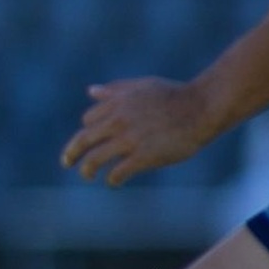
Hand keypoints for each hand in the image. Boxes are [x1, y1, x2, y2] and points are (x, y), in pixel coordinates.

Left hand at [60, 76, 213, 185]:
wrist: (202, 107)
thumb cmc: (174, 96)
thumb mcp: (141, 86)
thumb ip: (115, 90)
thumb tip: (91, 91)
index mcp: (116, 104)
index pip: (88, 120)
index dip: (88, 130)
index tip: (90, 140)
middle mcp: (118, 121)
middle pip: (84, 140)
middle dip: (71, 153)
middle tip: (66, 162)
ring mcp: (129, 139)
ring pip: (95, 159)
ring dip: (87, 170)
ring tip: (86, 175)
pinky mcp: (143, 156)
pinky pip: (118, 172)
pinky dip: (112, 179)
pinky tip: (112, 183)